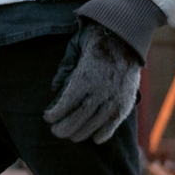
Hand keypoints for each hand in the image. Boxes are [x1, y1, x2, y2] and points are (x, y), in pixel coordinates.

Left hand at [42, 21, 141, 143]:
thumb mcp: (75, 47)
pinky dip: (106, 132)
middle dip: (66, 127)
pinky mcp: (127, 99)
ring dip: (83, 132)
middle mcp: (101, 88)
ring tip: (71, 137)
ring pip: (97, 121)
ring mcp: (116, 95)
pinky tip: (96, 139)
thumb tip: (54, 89)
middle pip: (81, 116)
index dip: (56, 113)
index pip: (68, 102)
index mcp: (86, 75)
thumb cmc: (95, 41)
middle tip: (56, 132)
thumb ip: (64, 68)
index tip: (47, 118)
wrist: (126, 35)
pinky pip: (116, 121)